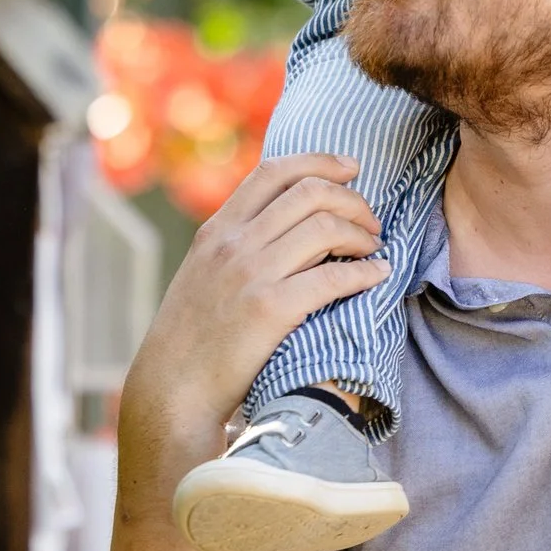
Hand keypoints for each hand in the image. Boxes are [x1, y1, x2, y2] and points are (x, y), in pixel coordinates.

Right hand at [118, 154, 386, 449]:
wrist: (173, 388)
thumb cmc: (193, 337)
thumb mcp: (202, 272)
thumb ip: (236, 242)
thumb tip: (285, 220)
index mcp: (217, 229)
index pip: (273, 171)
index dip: (319, 162)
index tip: (351, 169)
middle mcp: (233, 243)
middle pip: (308, 192)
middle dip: (352, 200)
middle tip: (370, 222)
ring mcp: (250, 274)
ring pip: (324, 227)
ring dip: (361, 234)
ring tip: (373, 248)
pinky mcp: (270, 311)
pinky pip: (331, 279)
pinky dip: (364, 273)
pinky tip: (377, 276)